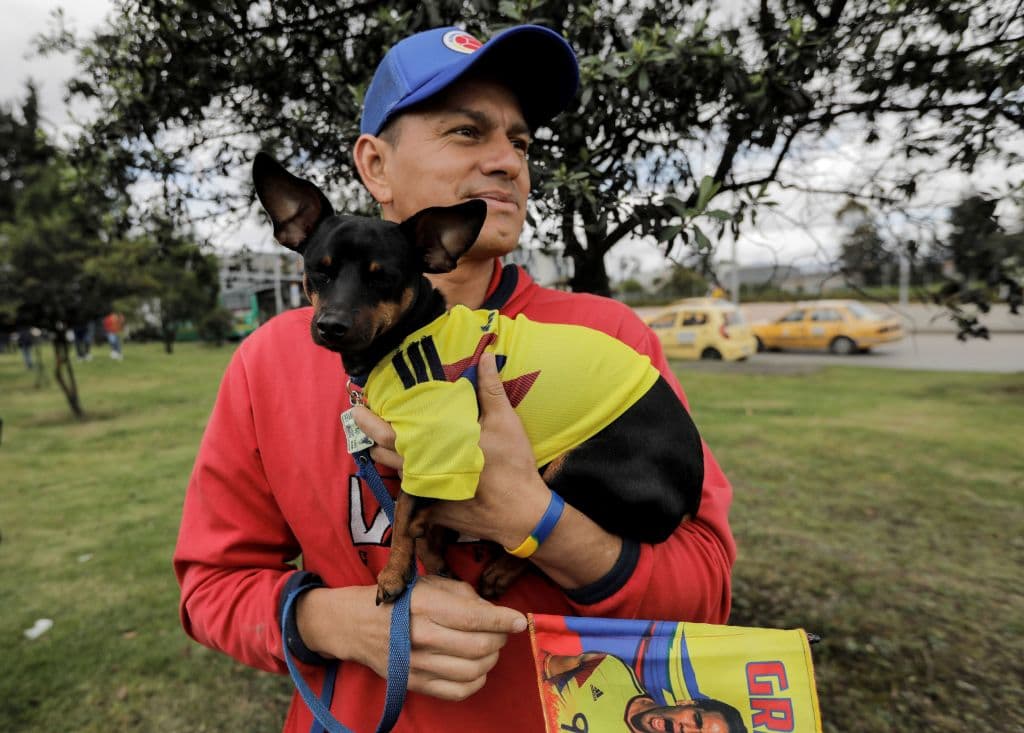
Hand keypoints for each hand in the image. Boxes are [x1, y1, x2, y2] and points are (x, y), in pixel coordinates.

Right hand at [296, 576, 525, 700]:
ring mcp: (416, 663)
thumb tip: (495, 613)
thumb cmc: (399, 599)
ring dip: (491, 659)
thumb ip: (464, 595)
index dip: (503, 620)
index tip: (520, 620)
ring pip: (473, 670)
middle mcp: (421, 635)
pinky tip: (477, 667)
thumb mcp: (430, 584)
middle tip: (502, 632)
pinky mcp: (414, 683)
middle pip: (478, 647)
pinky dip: (477, 681)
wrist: (355, 624)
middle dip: (500, 639)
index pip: (475, 617)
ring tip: (489, 647)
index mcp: (425, 604)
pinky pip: (458, 691)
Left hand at [351, 353, 548, 547]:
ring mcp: (427, 492)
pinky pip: (414, 494)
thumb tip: (487, 355)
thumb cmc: (512, 464)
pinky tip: (417, 468)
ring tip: (389, 441)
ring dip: (391, 457)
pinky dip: (411, 479)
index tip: (357, 408)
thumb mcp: (505, 420)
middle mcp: (423, 469)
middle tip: (365, 420)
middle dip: (371, 437)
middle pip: (383, 454)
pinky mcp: (434, 510)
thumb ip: (490, 388)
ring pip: (397, 473)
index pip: (387, 434)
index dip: (368, 421)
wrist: (521, 512)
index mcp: (433, 444)